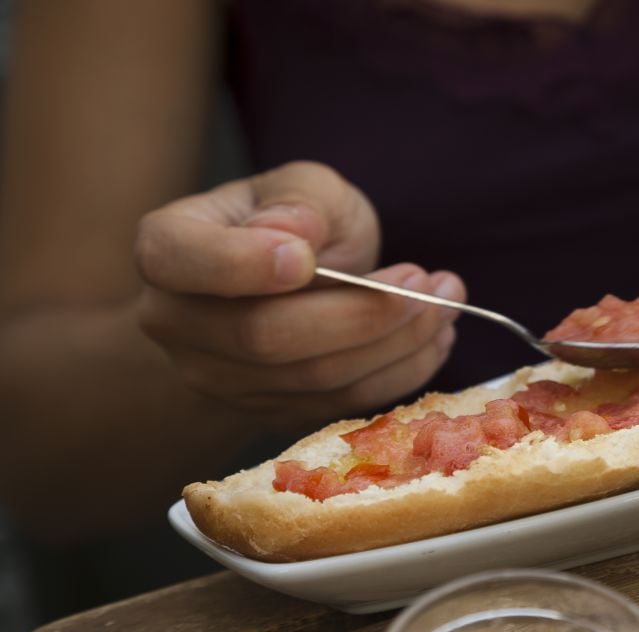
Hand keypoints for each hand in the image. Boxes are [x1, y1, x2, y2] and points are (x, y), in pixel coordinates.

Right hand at [134, 161, 465, 430]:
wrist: (286, 282)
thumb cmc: (293, 221)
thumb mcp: (303, 188)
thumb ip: (300, 202)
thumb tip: (290, 236)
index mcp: (167, 248)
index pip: (182, 261)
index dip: (243, 264)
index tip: (307, 257)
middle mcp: (176, 323)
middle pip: (265, 336)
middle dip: (363, 312)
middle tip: (431, 283)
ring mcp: (219, 380)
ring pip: (313, 378)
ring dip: (397, 343)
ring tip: (447, 303)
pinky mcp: (269, 413)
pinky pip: (339, 404)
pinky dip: (399, 372)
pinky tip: (435, 338)